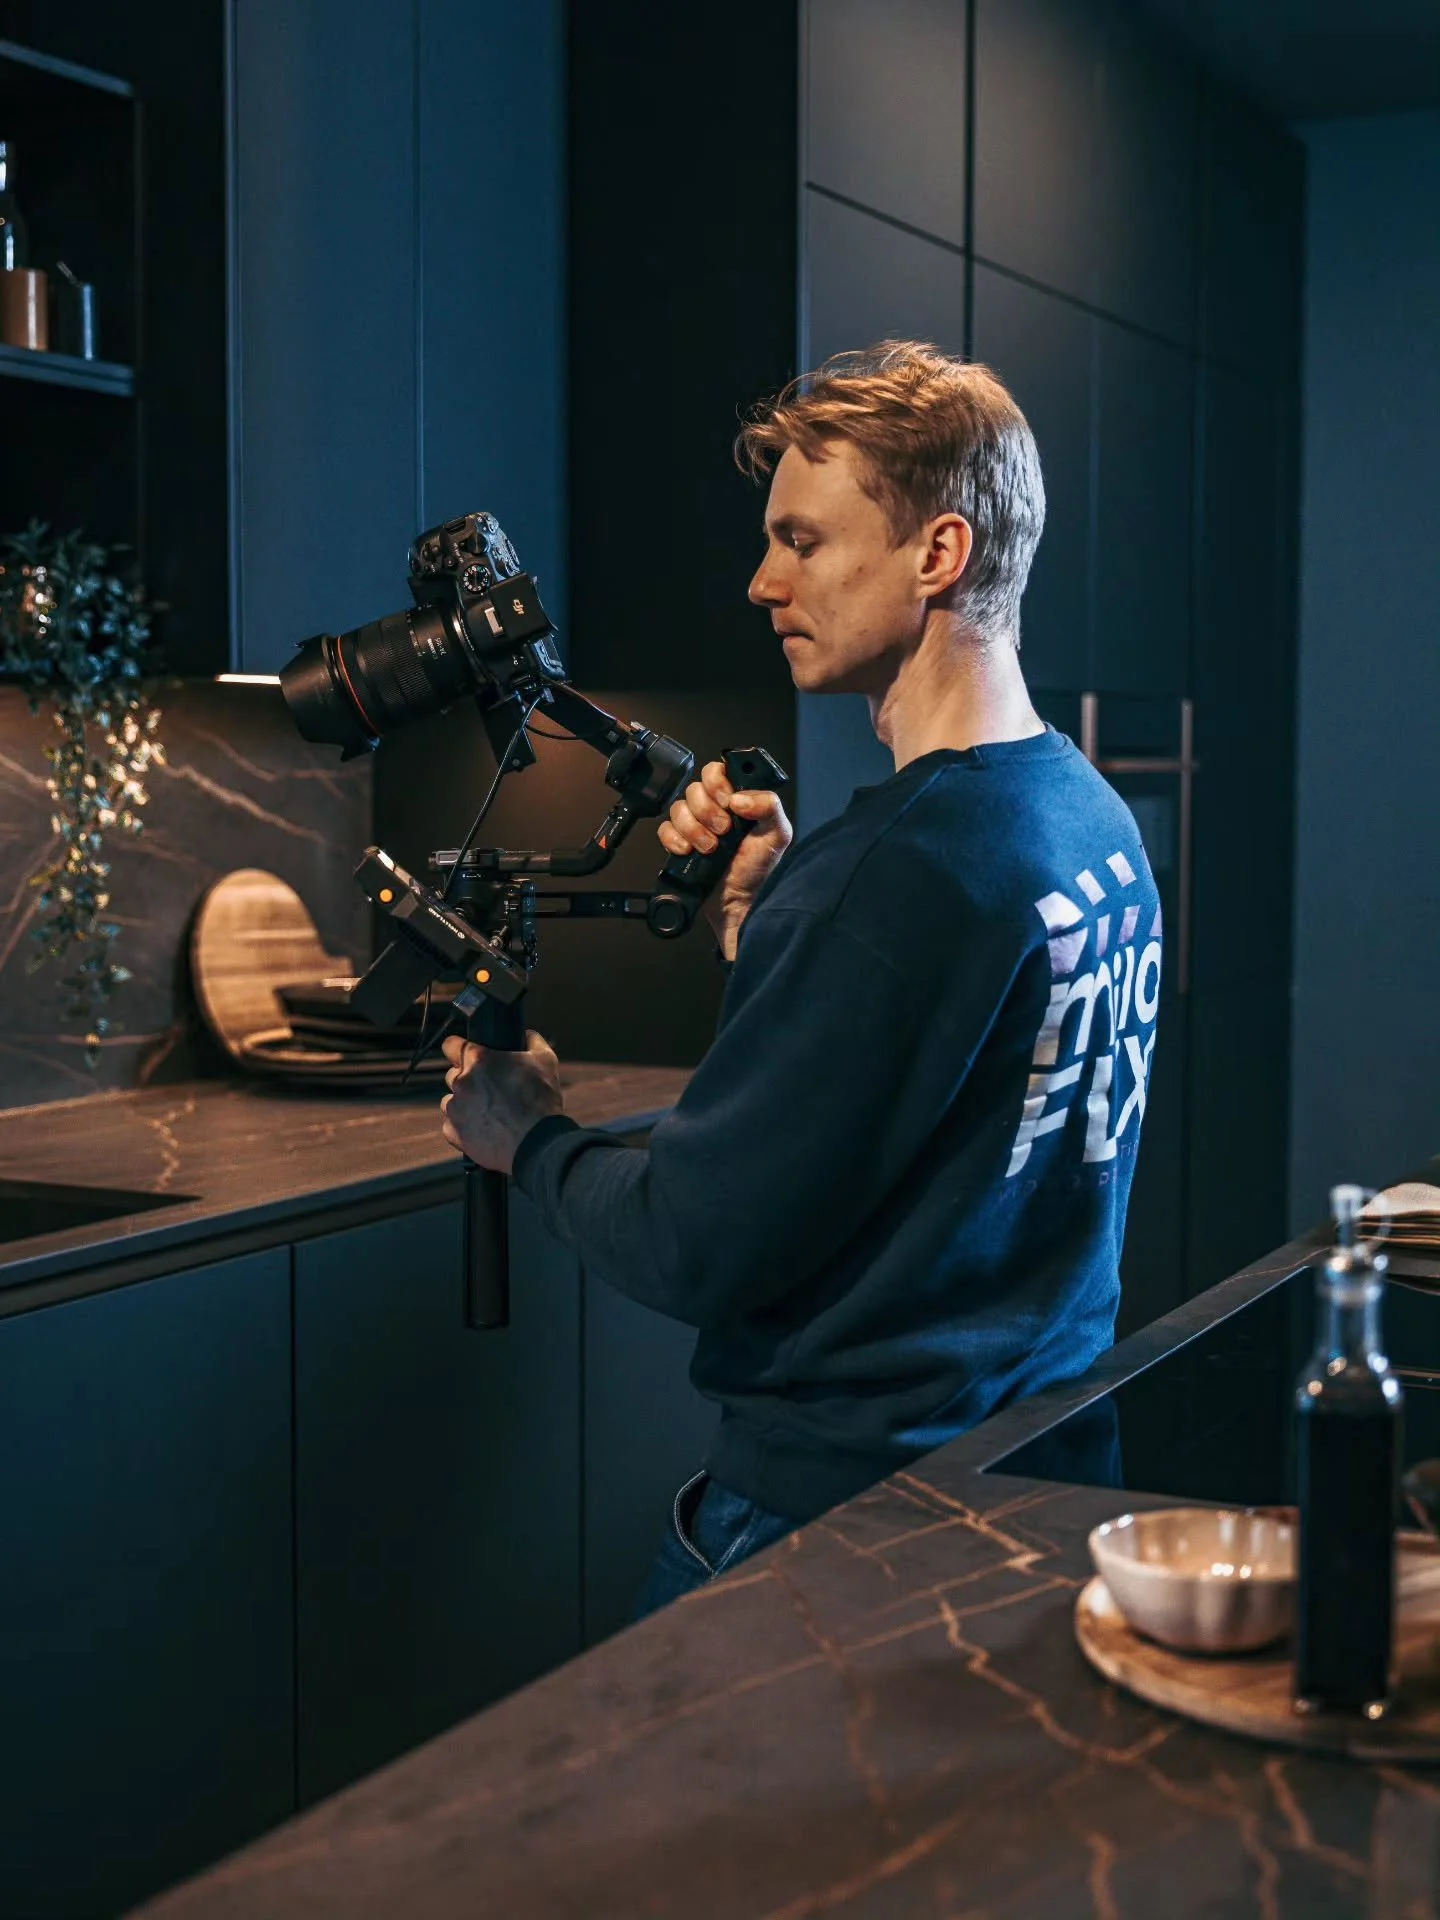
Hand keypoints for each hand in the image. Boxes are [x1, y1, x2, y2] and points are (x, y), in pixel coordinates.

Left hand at [440, 1029, 563, 1173]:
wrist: (538, 1142)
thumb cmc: (541, 1100)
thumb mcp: (545, 1061)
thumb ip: (532, 1041)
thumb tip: (526, 1034)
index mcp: (479, 1060)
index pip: (451, 1045)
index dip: (457, 1048)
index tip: (463, 1055)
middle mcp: (462, 1082)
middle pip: (452, 1075)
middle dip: (468, 1080)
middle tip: (489, 1090)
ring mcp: (455, 1108)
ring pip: (451, 1101)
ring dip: (464, 1104)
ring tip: (488, 1113)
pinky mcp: (454, 1132)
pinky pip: (452, 1125)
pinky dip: (464, 1127)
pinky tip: (484, 1129)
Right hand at [657, 759, 792, 960]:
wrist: (740, 904)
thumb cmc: (760, 870)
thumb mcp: (777, 834)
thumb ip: (769, 805)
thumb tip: (740, 797)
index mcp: (737, 801)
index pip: (716, 771)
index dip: (716, 781)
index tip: (727, 800)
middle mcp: (715, 810)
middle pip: (694, 789)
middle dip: (707, 811)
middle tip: (724, 830)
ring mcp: (695, 827)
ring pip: (678, 809)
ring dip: (694, 829)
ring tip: (711, 847)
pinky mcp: (679, 844)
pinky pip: (664, 830)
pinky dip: (675, 840)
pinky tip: (689, 852)